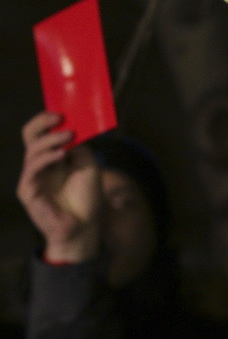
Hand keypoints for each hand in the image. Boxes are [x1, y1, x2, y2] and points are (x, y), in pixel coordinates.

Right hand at [16, 112, 101, 262]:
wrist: (85, 226)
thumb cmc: (87, 197)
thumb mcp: (88, 165)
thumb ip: (79, 147)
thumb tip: (72, 127)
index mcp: (52, 157)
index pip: (42, 133)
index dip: (46, 120)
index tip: (61, 112)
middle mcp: (39, 165)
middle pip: (30, 137)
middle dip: (42, 123)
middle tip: (59, 118)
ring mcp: (32, 178)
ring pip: (32, 151)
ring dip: (50, 140)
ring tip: (68, 136)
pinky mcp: (28, 191)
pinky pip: (32, 170)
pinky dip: (46, 158)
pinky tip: (61, 154)